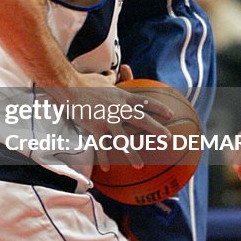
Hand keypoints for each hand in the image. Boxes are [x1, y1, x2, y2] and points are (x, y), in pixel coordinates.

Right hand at [46, 71, 172, 168]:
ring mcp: (107, 119)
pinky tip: (107, 169)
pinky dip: (103, 158)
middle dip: (157, 129)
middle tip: (169, 138)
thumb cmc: (85, 81)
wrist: (69, 87)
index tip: (170, 114)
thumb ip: (112, 78)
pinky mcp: (95, 127)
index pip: (145, 102)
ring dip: (132, 153)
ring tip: (139, 166)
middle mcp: (118, 108)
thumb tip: (116, 71)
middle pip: (142, 120)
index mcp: (122, 97)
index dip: (159, 108)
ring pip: (123, 139)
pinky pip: (101, 146)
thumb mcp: (103, 78)